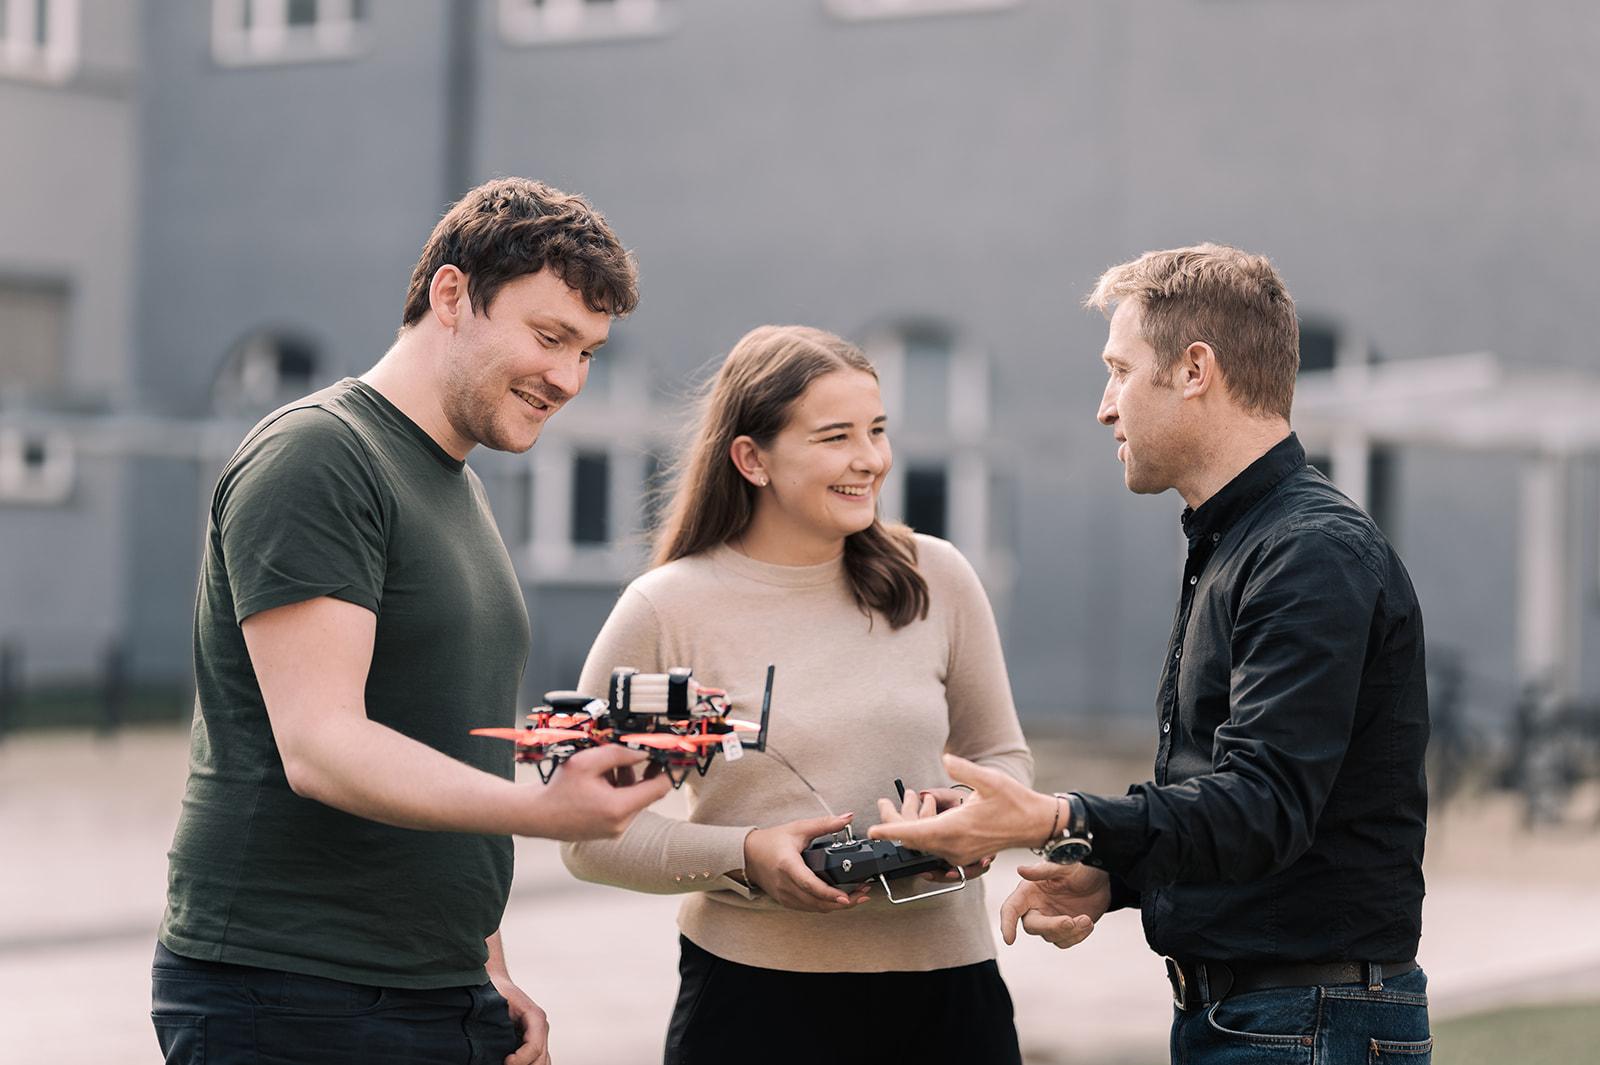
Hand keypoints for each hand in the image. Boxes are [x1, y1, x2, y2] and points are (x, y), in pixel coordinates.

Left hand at [489, 972, 550, 1064]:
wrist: (497, 983)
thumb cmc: (494, 990)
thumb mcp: (495, 1004)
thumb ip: (498, 1023)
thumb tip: (492, 1045)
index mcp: (535, 1016)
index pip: (535, 1047)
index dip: (521, 1059)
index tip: (505, 1061)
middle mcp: (540, 1027)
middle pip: (541, 1058)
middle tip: (504, 1064)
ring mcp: (539, 1035)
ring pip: (543, 1061)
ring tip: (507, 1063)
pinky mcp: (533, 1041)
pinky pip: (538, 1060)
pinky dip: (530, 1064)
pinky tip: (514, 1063)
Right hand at [522, 745, 671, 840]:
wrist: (535, 815)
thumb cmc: (558, 789)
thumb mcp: (588, 762)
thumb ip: (619, 754)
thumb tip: (642, 752)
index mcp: (618, 808)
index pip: (658, 788)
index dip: (666, 770)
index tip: (669, 757)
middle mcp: (620, 824)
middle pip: (646, 793)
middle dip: (641, 772)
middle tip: (636, 753)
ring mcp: (614, 830)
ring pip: (633, 800)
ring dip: (626, 781)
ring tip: (605, 768)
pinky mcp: (607, 831)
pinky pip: (622, 808)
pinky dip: (617, 793)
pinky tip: (599, 781)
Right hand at [742, 812, 871, 912]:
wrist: (749, 855)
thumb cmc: (771, 842)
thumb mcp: (799, 829)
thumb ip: (824, 824)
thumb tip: (847, 818)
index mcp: (788, 865)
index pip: (810, 884)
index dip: (829, 893)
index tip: (847, 896)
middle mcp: (786, 884)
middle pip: (817, 901)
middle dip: (843, 902)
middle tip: (863, 894)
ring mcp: (785, 896)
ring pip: (815, 908)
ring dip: (836, 905)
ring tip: (856, 896)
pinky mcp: (786, 901)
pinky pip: (809, 908)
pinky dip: (825, 905)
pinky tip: (838, 899)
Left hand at [866, 755, 1058, 866]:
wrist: (1035, 824)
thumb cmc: (1014, 801)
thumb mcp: (990, 780)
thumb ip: (965, 769)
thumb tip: (946, 758)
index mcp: (956, 830)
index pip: (915, 834)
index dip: (891, 832)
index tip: (872, 831)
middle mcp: (954, 847)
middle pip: (913, 841)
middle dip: (894, 824)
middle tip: (883, 804)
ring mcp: (958, 855)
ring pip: (923, 845)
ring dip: (910, 827)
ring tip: (907, 800)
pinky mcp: (962, 856)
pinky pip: (934, 847)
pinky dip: (924, 832)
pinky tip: (928, 813)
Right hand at [999, 861, 1111, 949]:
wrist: (1101, 879)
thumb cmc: (1080, 868)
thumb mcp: (1063, 866)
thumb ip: (1042, 871)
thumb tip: (1020, 870)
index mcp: (1030, 891)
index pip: (1011, 909)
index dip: (1007, 923)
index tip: (1009, 940)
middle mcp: (1037, 907)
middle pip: (1032, 926)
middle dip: (1052, 926)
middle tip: (1070, 921)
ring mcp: (1050, 920)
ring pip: (1051, 936)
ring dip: (1070, 932)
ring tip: (1086, 919)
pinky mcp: (1064, 930)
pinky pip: (1065, 941)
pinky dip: (1077, 936)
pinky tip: (1087, 923)